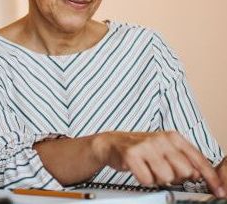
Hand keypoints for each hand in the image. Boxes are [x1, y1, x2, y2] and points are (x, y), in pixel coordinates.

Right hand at [92, 131, 224, 196]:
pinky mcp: (131, 154)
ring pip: (166, 178)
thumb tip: (199, 174)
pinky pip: (147, 179)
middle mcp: (161, 139)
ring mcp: (146, 146)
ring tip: (149, 169)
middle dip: (175, 177)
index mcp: (174, 137)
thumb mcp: (165, 149)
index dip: (210, 177)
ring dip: (158, 179)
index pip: (199, 160)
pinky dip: (144, 179)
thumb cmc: (141, 148)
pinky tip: (139, 170)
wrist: (111, 143)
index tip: (218, 190)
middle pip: (184, 172)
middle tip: (162, 171)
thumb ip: (184, 160)